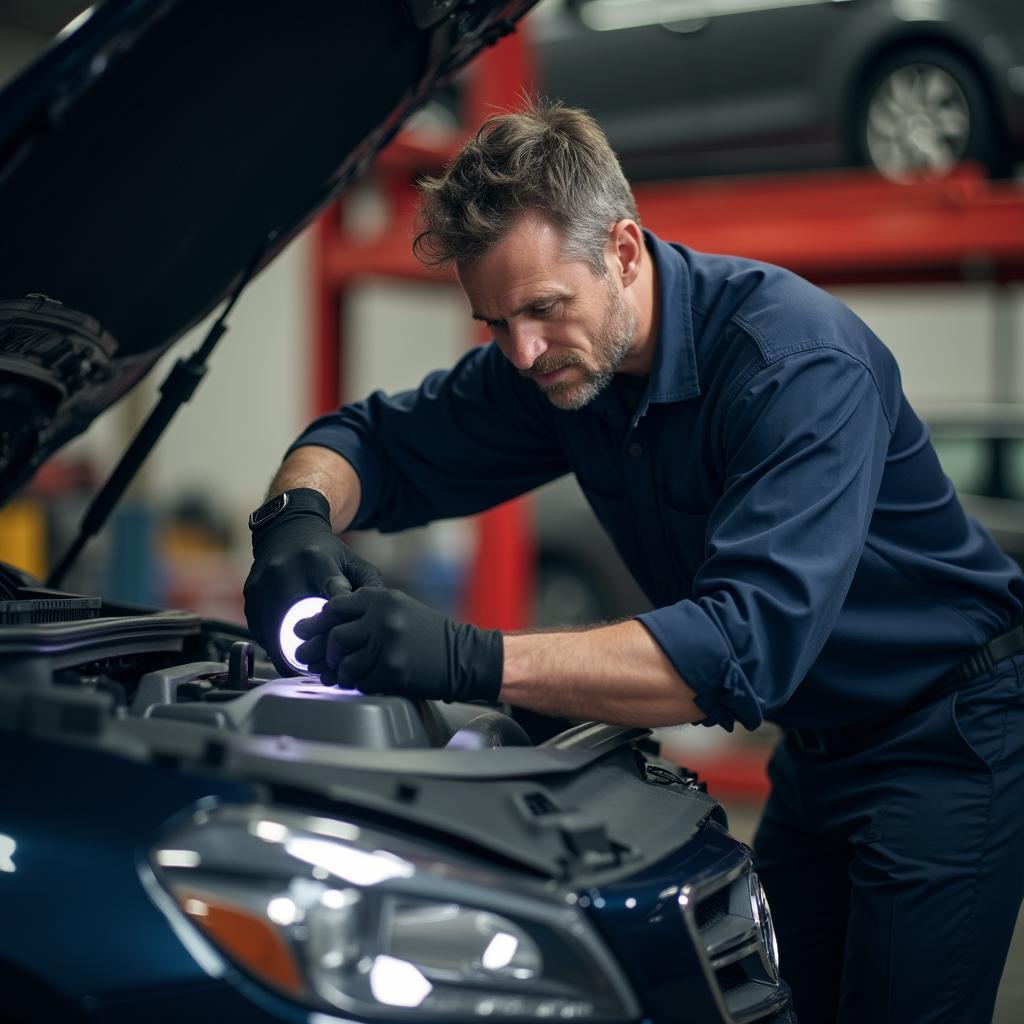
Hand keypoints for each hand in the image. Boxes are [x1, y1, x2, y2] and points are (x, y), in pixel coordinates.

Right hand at [243, 492, 382, 673]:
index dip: (342, 624)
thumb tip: (377, 619)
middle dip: (315, 647)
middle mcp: (285, 571)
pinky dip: (276, 645)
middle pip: (300, 624)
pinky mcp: (250, 596)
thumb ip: (369, 588)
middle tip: (328, 662)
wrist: (286, 532)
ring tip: (310, 662)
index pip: (333, 598)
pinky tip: (291, 649)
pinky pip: (262, 632)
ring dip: (292, 653)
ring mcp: (263, 585)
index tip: (346, 641)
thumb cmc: (326, 553)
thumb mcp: (353, 562)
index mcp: (317, 561)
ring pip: (277, 635)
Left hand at [294, 587, 503, 702]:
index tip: (304, 631)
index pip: (334, 607)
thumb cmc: (428, 634)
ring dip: (337, 672)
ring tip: (337, 674)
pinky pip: (358, 681)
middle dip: (319, 651)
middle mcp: (382, 618)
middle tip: (311, 658)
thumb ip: (364, 610)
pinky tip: (357, 681)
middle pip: (334, 636)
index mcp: (381, 598)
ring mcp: (387, 645)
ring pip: (343, 663)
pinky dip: (354, 684)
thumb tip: (324, 622)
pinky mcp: (392, 671)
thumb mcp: (397, 608)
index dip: (315, 622)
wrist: (463, 656)